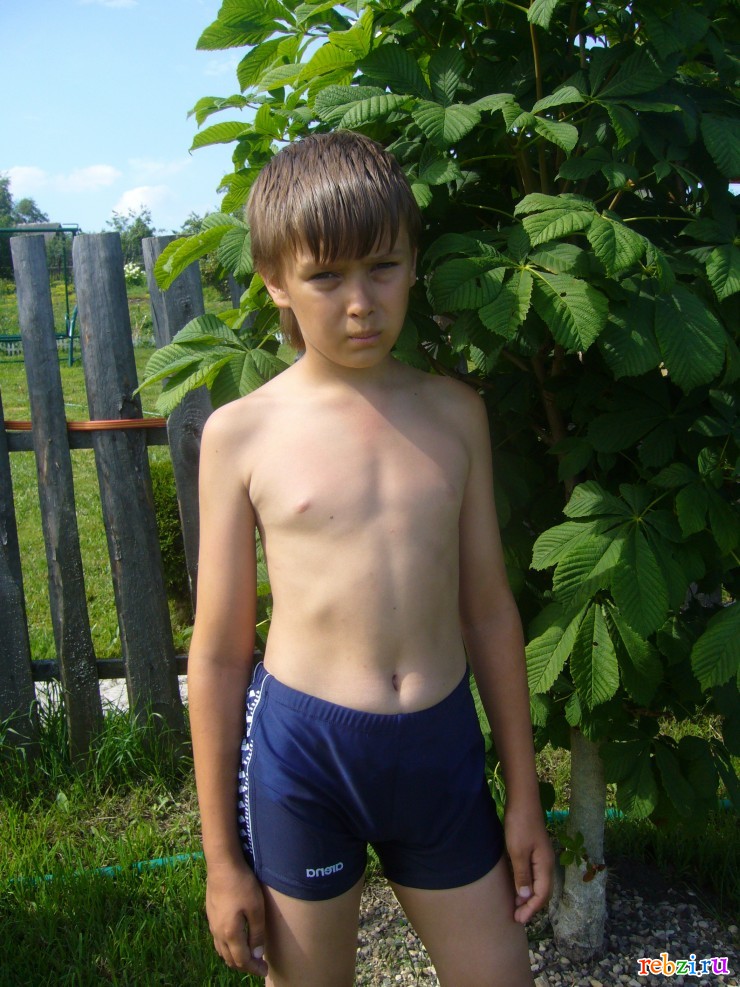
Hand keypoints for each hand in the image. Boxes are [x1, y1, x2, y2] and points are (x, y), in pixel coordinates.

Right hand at [205, 857, 268, 976]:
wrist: (222, 865)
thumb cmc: (242, 885)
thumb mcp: (255, 908)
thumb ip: (256, 933)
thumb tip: (257, 955)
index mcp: (230, 934)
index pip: (242, 960)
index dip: (254, 968)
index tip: (265, 971)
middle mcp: (218, 933)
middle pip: (230, 959)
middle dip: (244, 966)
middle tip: (258, 966)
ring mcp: (212, 924)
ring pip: (222, 951)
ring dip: (235, 958)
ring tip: (248, 956)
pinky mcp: (211, 914)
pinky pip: (218, 940)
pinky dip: (228, 947)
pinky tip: (235, 941)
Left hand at [504, 806, 554, 923]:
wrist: (522, 798)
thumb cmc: (519, 824)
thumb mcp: (518, 852)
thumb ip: (522, 875)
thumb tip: (526, 898)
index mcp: (545, 865)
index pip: (542, 895)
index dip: (531, 909)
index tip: (518, 919)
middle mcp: (546, 862)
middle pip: (543, 891)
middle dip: (531, 906)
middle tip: (516, 917)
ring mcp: (541, 855)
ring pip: (538, 882)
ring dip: (528, 895)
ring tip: (516, 906)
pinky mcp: (534, 849)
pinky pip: (533, 873)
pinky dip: (526, 883)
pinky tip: (517, 885)